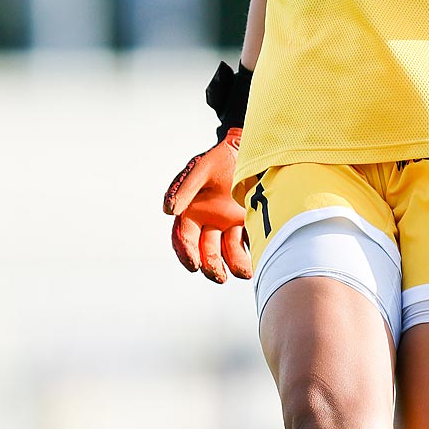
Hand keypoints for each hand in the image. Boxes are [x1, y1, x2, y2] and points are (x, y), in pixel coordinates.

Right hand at [162, 130, 252, 283]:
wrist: (249, 151)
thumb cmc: (220, 159)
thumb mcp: (201, 170)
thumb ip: (185, 189)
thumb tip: (168, 210)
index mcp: (192, 212)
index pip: (184, 238)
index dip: (186, 253)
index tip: (194, 265)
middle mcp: (209, 223)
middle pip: (206, 251)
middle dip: (211, 266)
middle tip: (219, 277)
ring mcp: (229, 225)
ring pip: (228, 252)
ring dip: (233, 264)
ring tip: (243, 273)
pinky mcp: (249, 224)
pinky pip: (250, 244)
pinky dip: (254, 254)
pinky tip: (260, 260)